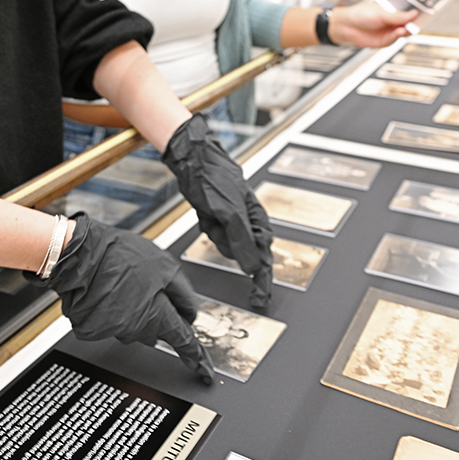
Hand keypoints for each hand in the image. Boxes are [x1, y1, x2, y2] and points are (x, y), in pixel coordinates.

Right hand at [48, 213, 213, 383]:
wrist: (78, 254)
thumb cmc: (118, 255)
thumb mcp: (163, 265)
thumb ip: (181, 292)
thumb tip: (189, 313)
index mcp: (157, 315)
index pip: (182, 340)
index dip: (195, 355)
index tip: (204, 371)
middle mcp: (136, 330)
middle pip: (157, 330)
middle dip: (158, 313)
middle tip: (148, 287)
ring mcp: (113, 331)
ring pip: (134, 326)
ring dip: (136, 310)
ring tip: (125, 282)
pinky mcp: (93, 330)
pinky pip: (111, 323)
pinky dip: (113, 310)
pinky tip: (108, 290)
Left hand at [162, 114, 272, 310]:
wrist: (193, 160)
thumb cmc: (213, 178)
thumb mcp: (229, 212)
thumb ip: (242, 240)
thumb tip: (254, 267)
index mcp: (258, 219)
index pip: (265, 256)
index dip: (263, 279)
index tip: (260, 299)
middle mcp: (249, 220)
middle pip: (241, 252)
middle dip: (226, 242)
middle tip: (217, 223)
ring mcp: (233, 219)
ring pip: (225, 244)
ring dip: (215, 232)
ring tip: (211, 213)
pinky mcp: (220, 217)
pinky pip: (215, 234)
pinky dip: (208, 226)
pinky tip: (205, 212)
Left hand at [329, 0, 417, 46]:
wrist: (345, 26)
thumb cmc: (359, 15)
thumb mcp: (380, 13)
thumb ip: (396, 16)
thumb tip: (413, 14)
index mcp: (392, 10)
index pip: (408, 12)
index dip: (416, 12)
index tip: (424, 12)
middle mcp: (392, 21)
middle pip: (408, 23)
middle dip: (413, 23)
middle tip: (417, 21)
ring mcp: (389, 31)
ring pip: (404, 32)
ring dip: (406, 30)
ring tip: (406, 27)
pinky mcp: (385, 41)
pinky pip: (395, 39)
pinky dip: (398, 35)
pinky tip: (399, 31)